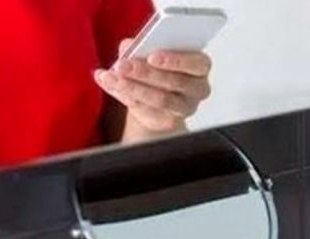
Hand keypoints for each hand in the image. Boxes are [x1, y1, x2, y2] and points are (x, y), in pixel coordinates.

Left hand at [94, 39, 211, 142]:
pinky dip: (124, 95)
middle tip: (122, 65)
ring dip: (132, 87)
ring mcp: (185, 107)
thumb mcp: (152, 52)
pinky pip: (147, 109)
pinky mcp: (169, 121)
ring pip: (160, 99)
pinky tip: (109, 83)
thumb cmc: (160, 69)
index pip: (195, 63)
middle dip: (145, 73)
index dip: (174, 60)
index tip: (151, 57)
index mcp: (200, 66)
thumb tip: (128, 46)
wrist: (157, 99)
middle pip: (174, 82)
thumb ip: (142, 46)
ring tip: (111, 76)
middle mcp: (198, 88)